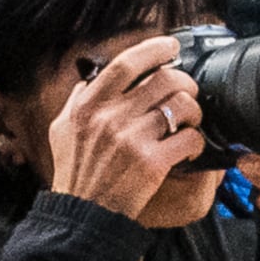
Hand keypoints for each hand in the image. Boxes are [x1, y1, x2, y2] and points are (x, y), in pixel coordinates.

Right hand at [45, 36, 204, 222]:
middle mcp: (108, 118)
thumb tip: (92, 76)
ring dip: (195, 111)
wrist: (83, 213)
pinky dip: (197, 142)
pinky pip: (190, 138)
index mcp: (88, 106)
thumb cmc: (76, 171)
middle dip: (186, 82)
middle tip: (187, 92)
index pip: (125, 64)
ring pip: (183, 105)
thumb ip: (77, 100)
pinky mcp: (152, 162)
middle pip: (165, 80)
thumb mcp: (62, 130)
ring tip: (190, 122)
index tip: (171, 46)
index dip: (154, 49)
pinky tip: (189, 149)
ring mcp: (131, 139)